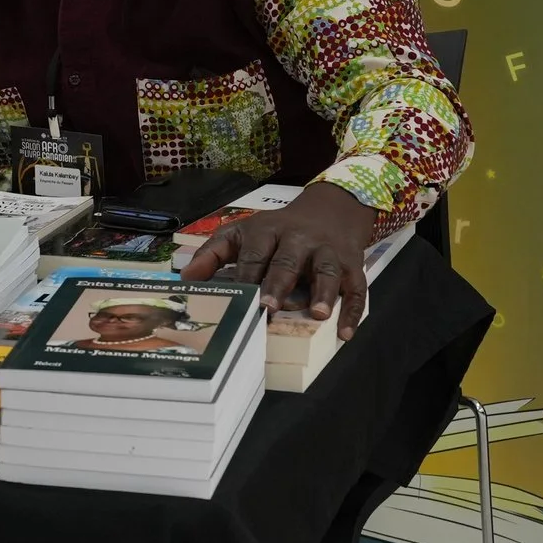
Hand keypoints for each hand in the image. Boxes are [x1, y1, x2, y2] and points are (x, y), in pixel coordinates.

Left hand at [180, 182, 380, 335]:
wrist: (330, 209)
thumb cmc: (279, 230)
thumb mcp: (244, 233)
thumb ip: (214, 253)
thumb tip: (185, 279)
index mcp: (269, 231)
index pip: (255, 253)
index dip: (246, 274)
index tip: (238, 297)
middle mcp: (299, 239)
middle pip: (288, 260)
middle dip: (279, 282)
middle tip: (269, 307)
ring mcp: (328, 252)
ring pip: (326, 270)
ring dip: (323, 291)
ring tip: (318, 314)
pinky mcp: (352, 265)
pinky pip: (357, 287)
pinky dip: (353, 310)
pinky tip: (345, 333)